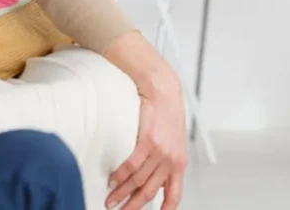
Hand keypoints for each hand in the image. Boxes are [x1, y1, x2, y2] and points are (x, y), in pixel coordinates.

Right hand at [104, 37, 187, 209]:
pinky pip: (130, 165)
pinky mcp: (148, 141)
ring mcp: (160, 151)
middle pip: (149, 192)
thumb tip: (152, 179)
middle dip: (132, 206)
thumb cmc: (167, 116)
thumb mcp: (173, 142)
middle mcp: (171, 160)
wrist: (164, 91)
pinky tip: (112, 181)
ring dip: (121, 193)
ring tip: (110, 200)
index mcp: (179, 163)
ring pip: (137, 181)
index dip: (165, 209)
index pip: (174, 194)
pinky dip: (119, 176)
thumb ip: (165, 162)